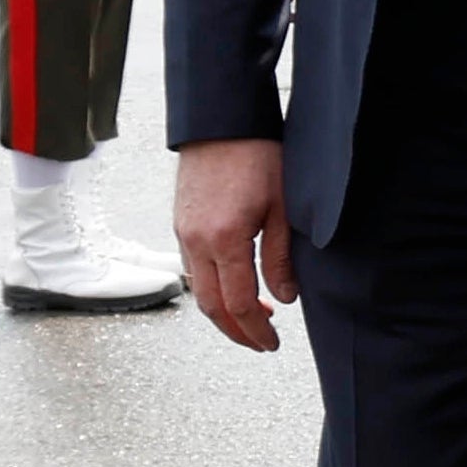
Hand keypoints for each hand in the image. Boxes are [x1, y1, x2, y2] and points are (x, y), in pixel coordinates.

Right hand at [175, 137, 292, 350]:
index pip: (238, 303)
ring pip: (197, 288)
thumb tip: (285, 298)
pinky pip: (191, 267)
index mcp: (223, 240)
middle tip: (260, 343)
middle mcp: (195, 240)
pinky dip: (211, 287)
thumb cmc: (258, 156)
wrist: (222, 122)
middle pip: (210, 305)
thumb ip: (281, 258)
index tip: (272, 343)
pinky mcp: (181, 223)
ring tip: (254, 319)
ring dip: (222, 311)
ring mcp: (183, 232)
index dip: (256, 330)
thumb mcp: (282, 209)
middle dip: (235, 331)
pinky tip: (234, 286)